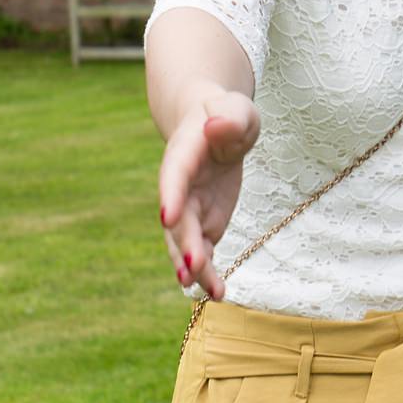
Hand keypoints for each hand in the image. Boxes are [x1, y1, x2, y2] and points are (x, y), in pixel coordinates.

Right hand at [157, 91, 259, 300]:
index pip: (174, 175)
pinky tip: (218, 292)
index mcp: (183, 154)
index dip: (171, 195)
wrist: (217, 127)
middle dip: (185, 244)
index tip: (168, 216)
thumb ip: (228, 117)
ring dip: (194, 267)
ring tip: (208, 290)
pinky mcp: (204, 223)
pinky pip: (203, 250)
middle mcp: (179, 187)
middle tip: (193, 269)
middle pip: (179, 218)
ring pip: (186, 242)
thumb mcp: (235, 109)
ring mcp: (190, 208)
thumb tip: (215, 126)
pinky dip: (209, 271)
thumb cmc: (227, 115)